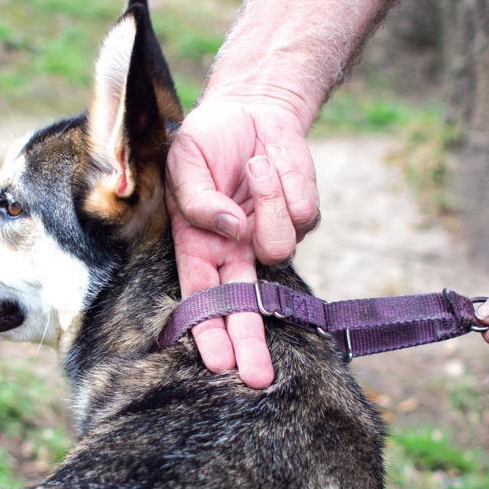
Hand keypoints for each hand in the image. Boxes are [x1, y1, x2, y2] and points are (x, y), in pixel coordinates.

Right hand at [166, 99, 318, 387]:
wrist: (251, 110)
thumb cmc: (207, 140)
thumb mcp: (184, 162)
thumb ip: (197, 200)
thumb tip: (231, 230)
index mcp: (198, 245)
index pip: (202, 297)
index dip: (209, 329)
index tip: (218, 361)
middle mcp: (235, 250)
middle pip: (246, 307)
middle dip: (250, 342)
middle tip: (258, 379)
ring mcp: (270, 235)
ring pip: (280, 246)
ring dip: (267, 201)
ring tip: (254, 166)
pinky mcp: (303, 216)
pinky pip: (304, 212)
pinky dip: (287, 180)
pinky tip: (272, 162)